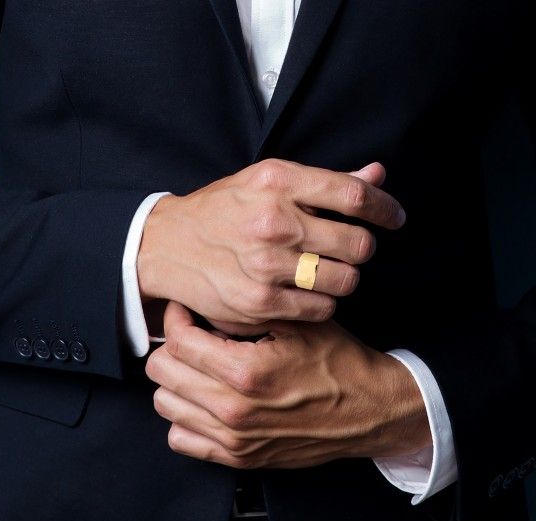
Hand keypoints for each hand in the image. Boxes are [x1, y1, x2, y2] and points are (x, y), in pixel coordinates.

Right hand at [138, 159, 404, 331]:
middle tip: (346, 248)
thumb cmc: (221, 211)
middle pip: (358, 244)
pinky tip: (304, 291)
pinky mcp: (260, 302)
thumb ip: (325, 182)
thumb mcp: (266, 182)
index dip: (385, 208)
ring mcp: (267, 265)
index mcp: (278, 182)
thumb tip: (377, 173)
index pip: (355, 195)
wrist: (167, 246)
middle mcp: (274, 222)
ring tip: (322, 270)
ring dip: (342, 277)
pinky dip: (322, 302)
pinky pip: (321, 308)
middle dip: (361, 248)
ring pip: (345, 280)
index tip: (393, 218)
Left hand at [146, 302, 430, 469]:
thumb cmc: (336, 363)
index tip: (185, 312)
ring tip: (198, 367)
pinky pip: (180, 439)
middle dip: (171, 346)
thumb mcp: (297, 324)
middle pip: (162, 371)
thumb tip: (205, 305)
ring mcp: (233, 438)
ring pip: (165, 404)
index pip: (178, 340)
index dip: (176, 318)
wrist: (368, 410)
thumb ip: (246, 314)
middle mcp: (232, 409)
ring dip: (175, 380)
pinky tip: (204, 400)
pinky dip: (183, 417)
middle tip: (190, 336)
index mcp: (246, 370)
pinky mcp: (239, 457)